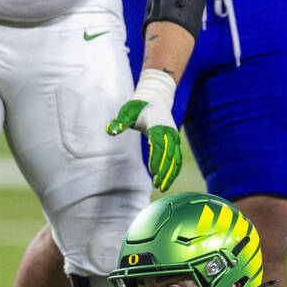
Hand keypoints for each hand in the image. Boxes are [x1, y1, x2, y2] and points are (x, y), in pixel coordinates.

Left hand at [107, 68, 182, 191]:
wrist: (155, 99)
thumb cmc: (139, 106)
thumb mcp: (127, 112)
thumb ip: (119, 122)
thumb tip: (109, 130)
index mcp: (158, 125)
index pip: (159, 145)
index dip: (157, 159)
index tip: (153, 172)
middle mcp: (169, 132)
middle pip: (170, 155)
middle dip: (165, 172)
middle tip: (158, 186)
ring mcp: (174, 137)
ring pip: (176, 159)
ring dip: (170, 174)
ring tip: (162, 188)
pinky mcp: (175, 142)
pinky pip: (177, 159)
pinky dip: (173, 170)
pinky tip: (166, 181)